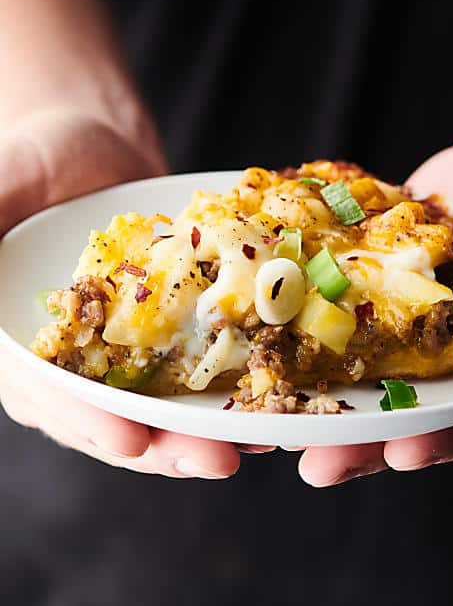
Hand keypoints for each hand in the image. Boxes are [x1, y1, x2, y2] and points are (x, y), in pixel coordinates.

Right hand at [0, 0, 269, 477]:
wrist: (92, 146)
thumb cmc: (33, 159)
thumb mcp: (1, 184)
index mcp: (17, 348)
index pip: (45, 396)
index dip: (85, 421)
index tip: (130, 440)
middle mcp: (68, 365)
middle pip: (112, 422)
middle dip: (165, 448)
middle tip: (218, 459)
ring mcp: (120, 357)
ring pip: (160, 412)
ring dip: (207, 432)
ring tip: (257, 437)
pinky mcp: (165, 340)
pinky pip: (197, 372)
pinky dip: (232, 388)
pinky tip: (273, 395)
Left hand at [298, 95, 452, 485]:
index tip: (402, 452)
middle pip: (432, 407)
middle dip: (374, 436)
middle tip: (317, 461)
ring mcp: (439, 324)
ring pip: (386, 368)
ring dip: (337, 395)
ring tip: (280, 421)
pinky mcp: (399, 291)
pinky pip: (358, 310)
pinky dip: (320, 325)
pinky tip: (275, 337)